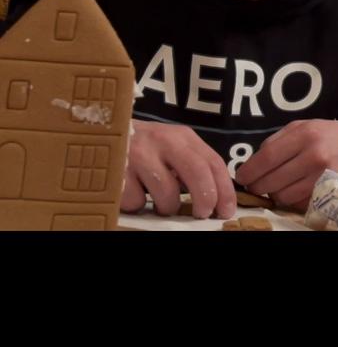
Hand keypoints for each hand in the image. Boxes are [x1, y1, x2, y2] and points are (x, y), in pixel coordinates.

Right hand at [122, 120, 237, 218]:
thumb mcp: (172, 147)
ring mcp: (139, 154)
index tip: (226, 210)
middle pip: (197, 173)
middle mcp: (163, 141)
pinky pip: (136, 201)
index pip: (213, 163)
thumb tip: (216, 196)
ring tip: (159, 202)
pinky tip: (133, 192)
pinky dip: (138, 205)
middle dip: (205, 198)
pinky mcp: (117, 169)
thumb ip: (192, 164)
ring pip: (167, 194)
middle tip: (202, 214)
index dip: (224, 190)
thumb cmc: (144, 147)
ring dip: (167, 207)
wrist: (102, 131)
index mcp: (183, 136)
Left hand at [235, 119, 337, 210]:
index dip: (249, 170)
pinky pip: (298, 202)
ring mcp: (322, 176)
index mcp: (306, 134)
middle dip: (257, 186)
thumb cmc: (334, 136)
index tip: (241, 176)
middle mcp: (314, 155)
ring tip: (275, 187)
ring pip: (283, 195)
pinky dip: (291, 199)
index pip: (267, 157)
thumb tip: (255, 159)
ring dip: (274, 194)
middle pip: (272, 180)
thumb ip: (280, 138)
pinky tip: (293, 190)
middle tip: (254, 185)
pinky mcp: (329, 192)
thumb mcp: (308, 126)